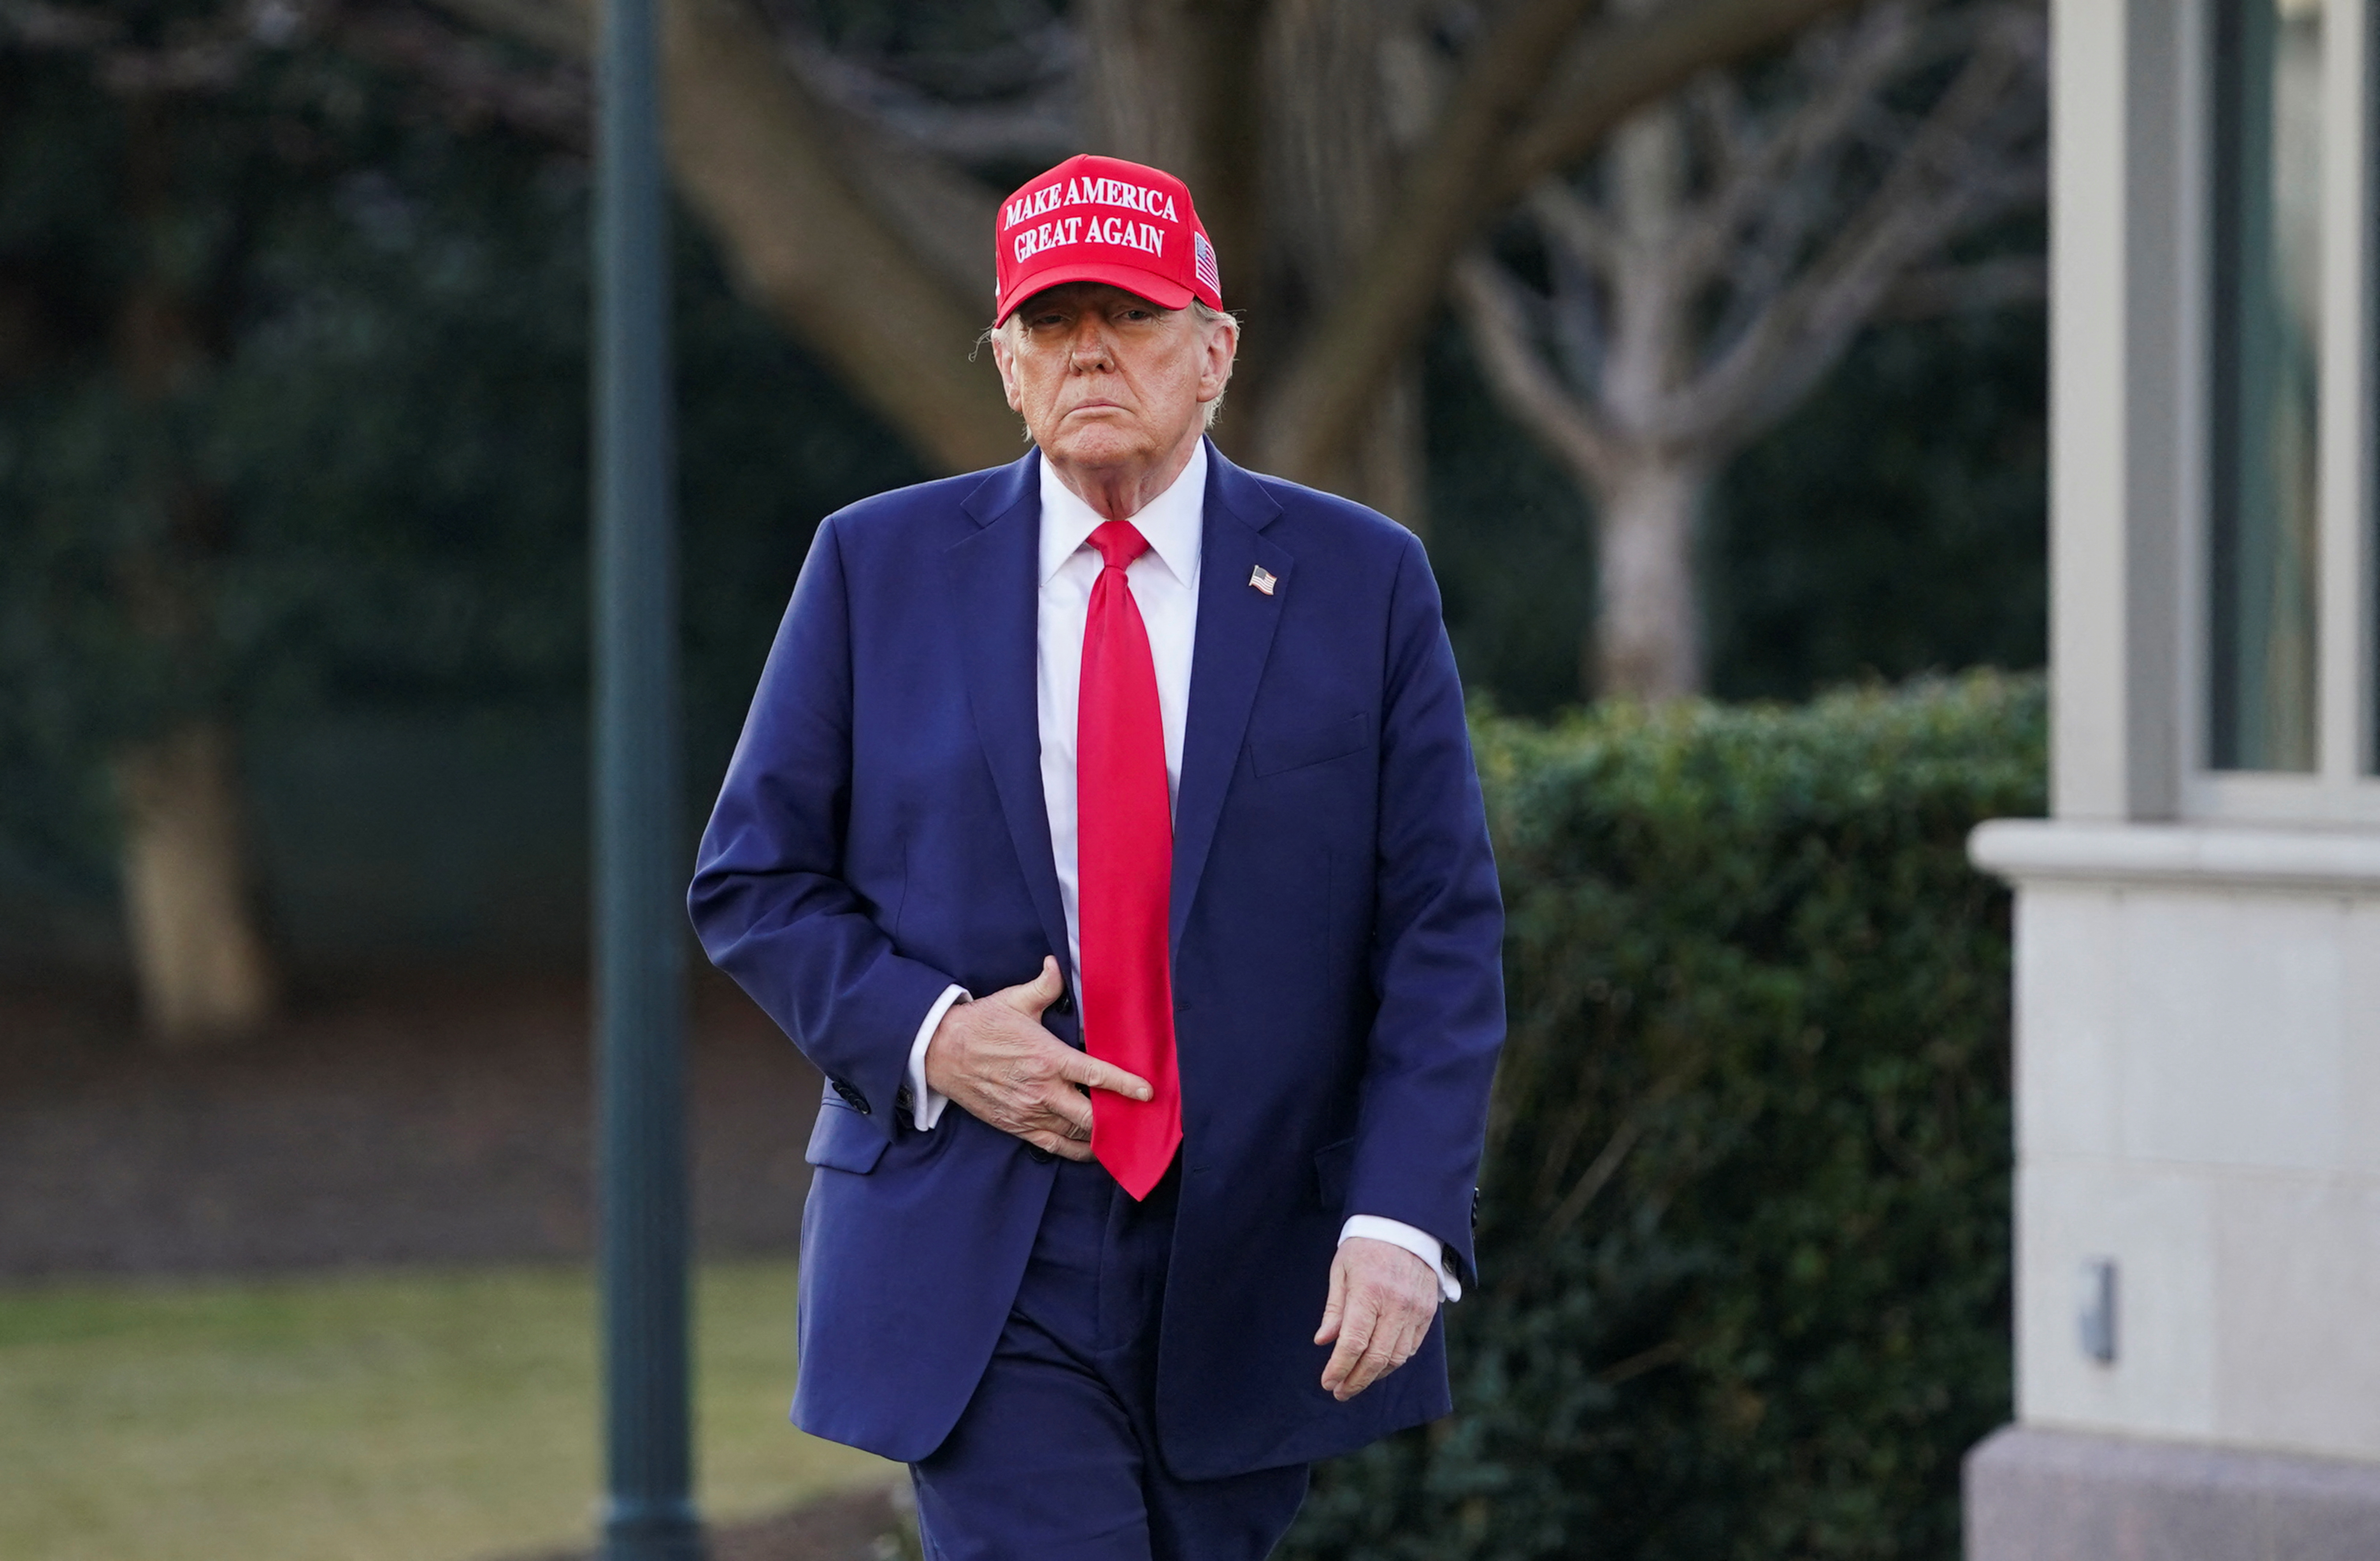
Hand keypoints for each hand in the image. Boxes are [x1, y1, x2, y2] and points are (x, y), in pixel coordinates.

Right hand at [923, 957, 1150, 1161]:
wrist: (939, 1052)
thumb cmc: (980, 1025)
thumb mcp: (1013, 1000)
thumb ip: (1044, 985)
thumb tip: (1058, 964)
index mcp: (1048, 1058)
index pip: (1096, 1075)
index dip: (1125, 1085)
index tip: (1148, 1092)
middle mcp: (1041, 1090)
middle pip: (1090, 1116)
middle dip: (1115, 1119)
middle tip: (1135, 1117)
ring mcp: (1028, 1112)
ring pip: (1074, 1134)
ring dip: (1099, 1136)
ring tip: (1120, 1133)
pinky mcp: (1015, 1126)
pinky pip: (1053, 1146)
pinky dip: (1075, 1150)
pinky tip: (1091, 1148)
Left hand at [1316, 1236, 1439, 1400]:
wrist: (1406, 1223)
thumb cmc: (1365, 1245)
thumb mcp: (1341, 1270)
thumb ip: (1335, 1309)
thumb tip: (1323, 1342)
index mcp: (1369, 1291)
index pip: (1353, 1343)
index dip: (1339, 1368)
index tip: (1327, 1382)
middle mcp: (1396, 1304)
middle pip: (1377, 1358)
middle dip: (1356, 1380)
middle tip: (1340, 1391)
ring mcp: (1416, 1309)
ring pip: (1397, 1357)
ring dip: (1375, 1374)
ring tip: (1357, 1379)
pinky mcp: (1428, 1311)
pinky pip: (1412, 1347)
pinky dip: (1394, 1360)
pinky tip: (1379, 1362)